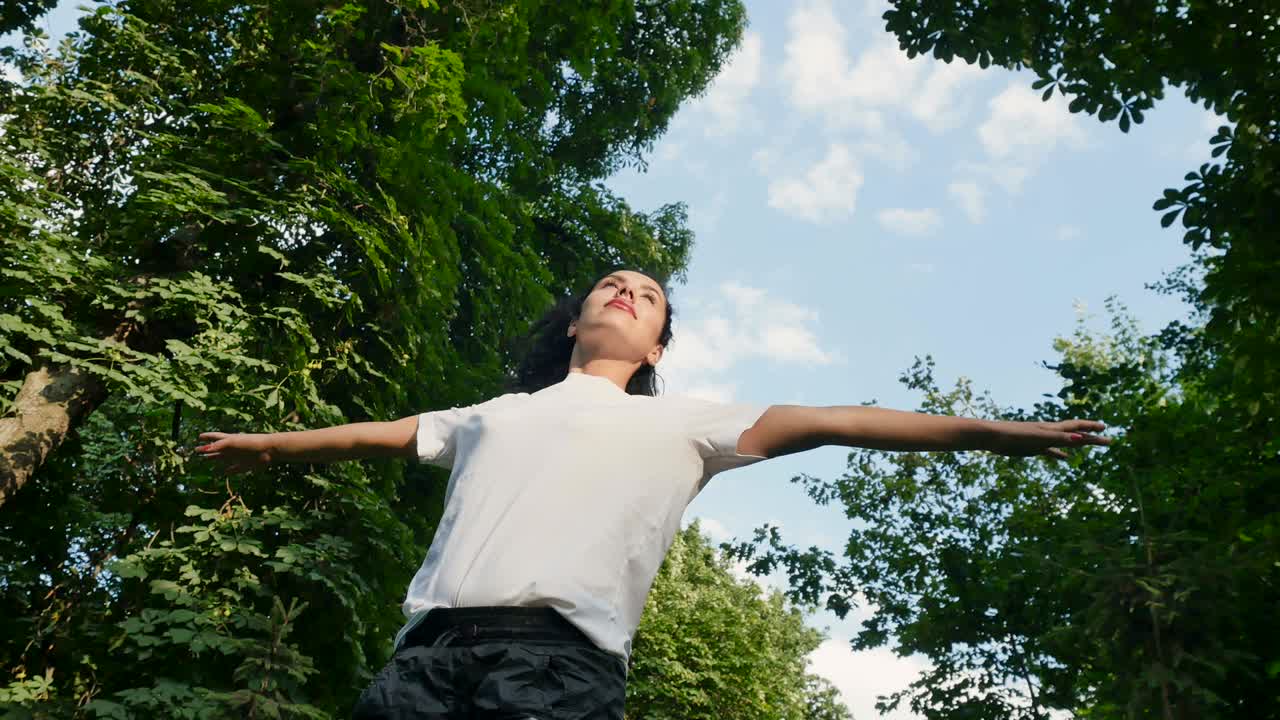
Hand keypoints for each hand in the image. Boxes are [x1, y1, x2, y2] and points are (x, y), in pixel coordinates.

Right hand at [193, 432, 273, 474]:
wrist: (269, 450)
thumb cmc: (250, 443)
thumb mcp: (232, 442)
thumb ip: (219, 445)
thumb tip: (205, 450)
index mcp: (230, 439)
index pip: (216, 437)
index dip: (207, 436)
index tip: (199, 436)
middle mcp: (233, 448)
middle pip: (218, 448)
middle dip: (207, 449)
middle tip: (197, 450)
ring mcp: (239, 456)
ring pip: (224, 458)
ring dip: (215, 459)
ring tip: (207, 460)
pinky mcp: (245, 465)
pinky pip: (235, 469)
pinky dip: (230, 470)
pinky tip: (225, 472)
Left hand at [988, 420, 1109, 459]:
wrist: (992, 436)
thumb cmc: (1015, 435)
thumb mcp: (1039, 438)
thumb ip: (1059, 438)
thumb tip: (1081, 439)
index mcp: (1052, 429)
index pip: (1077, 428)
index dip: (1091, 429)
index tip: (1105, 429)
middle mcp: (1049, 433)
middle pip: (1075, 434)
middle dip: (1091, 436)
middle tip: (1107, 438)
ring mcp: (1041, 441)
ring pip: (1065, 442)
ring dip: (1078, 443)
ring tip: (1089, 444)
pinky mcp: (1032, 448)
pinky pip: (1050, 451)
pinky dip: (1059, 454)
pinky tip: (1064, 458)